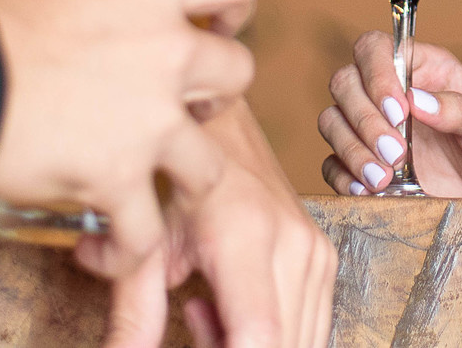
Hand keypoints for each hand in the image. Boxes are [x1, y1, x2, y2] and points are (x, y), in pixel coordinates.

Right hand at [0, 0, 257, 309]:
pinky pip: (147, 232)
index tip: (218, 23)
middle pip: (239, 74)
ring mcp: (150, 122)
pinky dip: (129, 247)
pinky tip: (104, 242)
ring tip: (156, 183)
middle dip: (216, 95)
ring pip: (211, 166)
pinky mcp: (118, 180)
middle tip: (181, 106)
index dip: (234, 4)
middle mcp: (167, 54)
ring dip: (187, 177)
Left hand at [74, 102, 336, 347]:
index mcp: (247, 237)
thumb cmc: (182, 183)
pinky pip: (309, 327)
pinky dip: (272, 338)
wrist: (225, 135)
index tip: (195, 338)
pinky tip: (232, 314)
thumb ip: (135, 310)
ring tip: (208, 315)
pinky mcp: (326, 260)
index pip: (259, 334)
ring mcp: (317, 253)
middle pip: (281, 346)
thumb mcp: (149, 246)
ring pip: (300, 342)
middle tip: (192, 324)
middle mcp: (295, 245)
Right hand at [319, 31, 461, 202]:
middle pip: (345, 83)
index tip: (399, 111)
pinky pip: (333, 163)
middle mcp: (394, 94)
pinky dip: (342, 175)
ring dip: (351, 149)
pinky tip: (365, 190)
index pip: (376, 48)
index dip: (376, 73)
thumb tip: (417, 99)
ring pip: (333, 121)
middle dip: (364, 119)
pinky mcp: (369, 166)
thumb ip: (460, 110)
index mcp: (425, 69)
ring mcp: (377, 131)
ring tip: (384, 179)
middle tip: (397, 153)